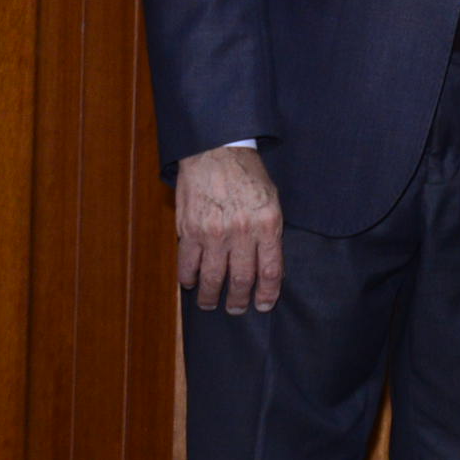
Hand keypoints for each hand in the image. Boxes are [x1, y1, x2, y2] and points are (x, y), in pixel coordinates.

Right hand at [176, 144, 282, 313]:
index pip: (270, 272)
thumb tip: (268, 267)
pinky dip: (187, 278)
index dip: (268, 294)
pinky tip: (189, 284)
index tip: (264, 305)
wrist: (216, 150)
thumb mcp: (272, 201)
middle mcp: (242, 232)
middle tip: (236, 309)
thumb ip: (270, 233)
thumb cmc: (248, 174)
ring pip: (212, 277)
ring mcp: (214, 232)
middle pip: (241, 280)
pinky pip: (187, 263)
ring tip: (210, 304)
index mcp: (268, 225)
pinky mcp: (189, 229)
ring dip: (210, 296)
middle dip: (238, 301)